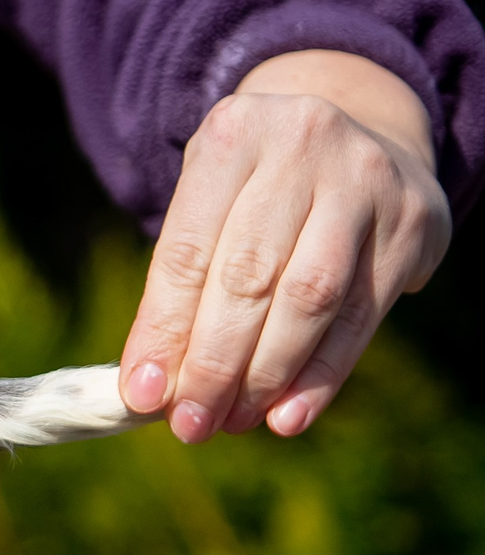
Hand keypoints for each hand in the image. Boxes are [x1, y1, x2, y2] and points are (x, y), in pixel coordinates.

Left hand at [119, 49, 451, 441]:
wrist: (362, 130)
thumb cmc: (257, 185)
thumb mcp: (209, 200)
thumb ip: (180, 282)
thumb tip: (152, 384)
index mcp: (233, 136)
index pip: (188, 251)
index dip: (163, 330)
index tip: (142, 394)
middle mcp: (303, 147)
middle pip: (248, 277)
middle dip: (214, 363)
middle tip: (190, 424)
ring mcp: (366, 182)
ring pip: (310, 298)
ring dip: (266, 374)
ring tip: (232, 422)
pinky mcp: (413, 224)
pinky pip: (362, 314)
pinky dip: (321, 374)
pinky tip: (288, 416)